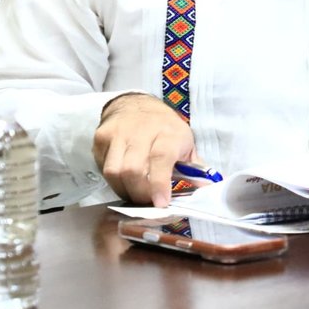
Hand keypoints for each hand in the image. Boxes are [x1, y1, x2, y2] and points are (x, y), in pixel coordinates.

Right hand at [92, 93, 196, 207]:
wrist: (136, 105)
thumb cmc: (166, 129)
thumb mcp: (186, 143)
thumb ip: (194, 169)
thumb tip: (207, 190)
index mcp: (168, 132)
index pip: (161, 158)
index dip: (160, 184)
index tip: (161, 203)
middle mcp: (141, 130)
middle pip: (133, 170)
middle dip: (140, 193)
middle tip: (147, 202)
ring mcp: (118, 133)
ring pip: (114, 171)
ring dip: (123, 190)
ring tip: (134, 194)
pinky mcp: (101, 138)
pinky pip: (103, 167)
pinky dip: (112, 181)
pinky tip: (122, 181)